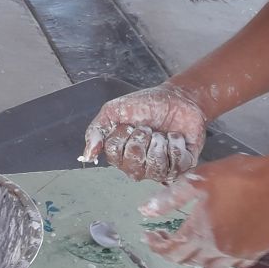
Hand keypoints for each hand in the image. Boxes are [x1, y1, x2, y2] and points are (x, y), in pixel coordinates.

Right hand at [81, 84, 207, 182]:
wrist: (175, 97)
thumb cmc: (144, 104)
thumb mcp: (114, 110)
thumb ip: (97, 130)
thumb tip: (88, 154)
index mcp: (120, 155)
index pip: (114, 154)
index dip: (122, 137)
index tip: (129, 125)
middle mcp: (138, 166)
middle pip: (134, 165)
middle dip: (141, 139)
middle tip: (147, 127)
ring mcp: (159, 169)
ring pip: (155, 169)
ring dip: (159, 144)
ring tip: (161, 133)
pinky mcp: (181, 167)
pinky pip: (177, 166)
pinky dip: (176, 145)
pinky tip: (174, 137)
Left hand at [138, 155, 268, 267]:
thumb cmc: (239, 177)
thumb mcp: (199, 179)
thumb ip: (171, 197)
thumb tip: (145, 211)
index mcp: (201, 232)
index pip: (171, 249)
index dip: (156, 245)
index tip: (148, 236)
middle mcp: (218, 249)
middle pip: (189, 260)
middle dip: (173, 250)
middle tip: (166, 237)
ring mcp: (239, 254)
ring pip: (211, 266)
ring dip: (196, 257)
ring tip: (191, 242)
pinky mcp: (256, 253)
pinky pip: (233, 264)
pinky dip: (221, 258)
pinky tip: (221, 245)